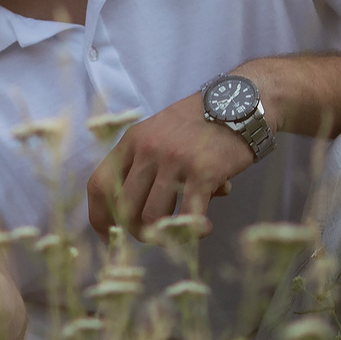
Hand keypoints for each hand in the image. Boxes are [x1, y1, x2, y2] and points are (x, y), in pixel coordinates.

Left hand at [85, 92, 253, 237]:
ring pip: (151, 216)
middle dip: (134, 230)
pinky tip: (204, 230)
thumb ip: (144, 163)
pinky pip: (189, 215)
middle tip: (152, 236)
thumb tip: (136, 211)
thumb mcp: (160, 131)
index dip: (99, 215)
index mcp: (133, 140)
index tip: (108, 233)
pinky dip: (193, 231)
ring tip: (179, 233)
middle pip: (123, 206)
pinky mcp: (203, 172)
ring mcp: (174, 160)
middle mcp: (149, 149)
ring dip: (163, 233)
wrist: (241, 103)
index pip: (99, 184)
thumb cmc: (200, 123)